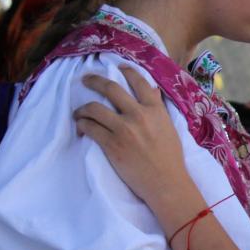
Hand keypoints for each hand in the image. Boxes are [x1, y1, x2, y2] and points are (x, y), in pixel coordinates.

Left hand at [75, 67, 195, 209]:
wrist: (166, 182)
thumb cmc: (170, 158)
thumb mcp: (169, 128)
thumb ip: (158, 109)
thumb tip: (152, 90)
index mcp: (155, 110)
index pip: (138, 82)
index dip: (126, 71)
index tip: (117, 67)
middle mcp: (139, 115)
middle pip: (111, 89)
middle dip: (94, 81)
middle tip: (85, 80)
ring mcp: (124, 129)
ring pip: (94, 108)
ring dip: (82, 108)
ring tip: (79, 112)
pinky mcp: (112, 144)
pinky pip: (90, 127)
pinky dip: (82, 125)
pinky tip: (82, 127)